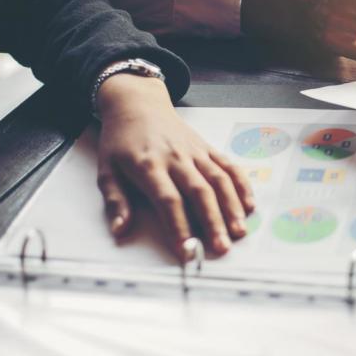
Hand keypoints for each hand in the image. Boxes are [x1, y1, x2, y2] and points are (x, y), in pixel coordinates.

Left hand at [95, 75, 254, 260]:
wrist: (138, 105)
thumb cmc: (121, 140)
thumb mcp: (106, 169)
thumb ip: (115, 201)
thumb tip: (120, 229)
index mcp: (148, 165)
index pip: (168, 200)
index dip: (179, 227)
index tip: (186, 250)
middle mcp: (176, 158)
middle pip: (199, 192)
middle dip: (213, 222)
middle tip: (221, 247)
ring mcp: (195, 152)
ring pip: (218, 180)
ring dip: (231, 207)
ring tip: (239, 231)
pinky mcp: (207, 148)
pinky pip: (229, 166)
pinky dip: (241, 185)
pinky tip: (249, 205)